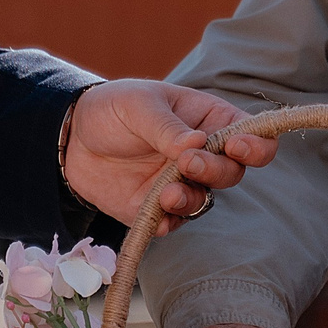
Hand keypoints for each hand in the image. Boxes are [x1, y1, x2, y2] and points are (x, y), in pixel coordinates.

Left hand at [62, 82, 278, 232]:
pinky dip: (168, 221)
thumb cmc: (113, 109)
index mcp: (209, 120)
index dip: (255, 144)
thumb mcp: (139, 105)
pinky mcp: (158, 209)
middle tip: (187, 163)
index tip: (235, 146)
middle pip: (234, 172)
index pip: (253, 135)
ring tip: (167, 194)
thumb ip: (167, 127)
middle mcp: (204, 155)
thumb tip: (197, 144)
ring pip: (205, 201)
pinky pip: (174, 222)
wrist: (71, 139)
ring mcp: (183, 184)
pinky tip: (155, 213)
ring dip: (191, 199)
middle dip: (215, 171)